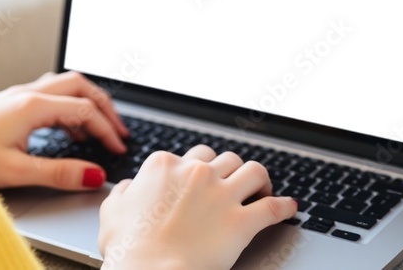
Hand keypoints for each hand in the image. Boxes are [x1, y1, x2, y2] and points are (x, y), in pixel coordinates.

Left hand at [0, 71, 129, 189]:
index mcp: (31, 105)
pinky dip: (67, 106)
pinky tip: (65, 129)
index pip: (84, 109)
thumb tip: (94, 175)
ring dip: (85, 102)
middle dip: (104, 105)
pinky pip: (48, 94)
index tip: (118, 149)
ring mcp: (14, 95)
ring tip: (98, 128)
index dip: (107, 129)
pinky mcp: (6, 102)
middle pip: (79, 84)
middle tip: (119, 130)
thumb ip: (59, 173)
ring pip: (63, 85)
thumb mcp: (16, 170)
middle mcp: (25, 93)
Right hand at [98, 146, 296, 269]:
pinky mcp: (241, 222)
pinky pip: (273, 208)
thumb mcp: (112, 212)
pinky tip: (290, 208)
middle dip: (230, 171)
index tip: (201, 181)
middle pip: (224, 158)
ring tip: (262, 189)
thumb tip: (130, 187)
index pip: (191, 155)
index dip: (198, 169)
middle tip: (232, 184)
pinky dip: (284, 207)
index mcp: (164, 166)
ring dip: (259, 179)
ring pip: (253, 171)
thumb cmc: (128, 247)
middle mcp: (195, 173)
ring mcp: (221, 195)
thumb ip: (124, 193)